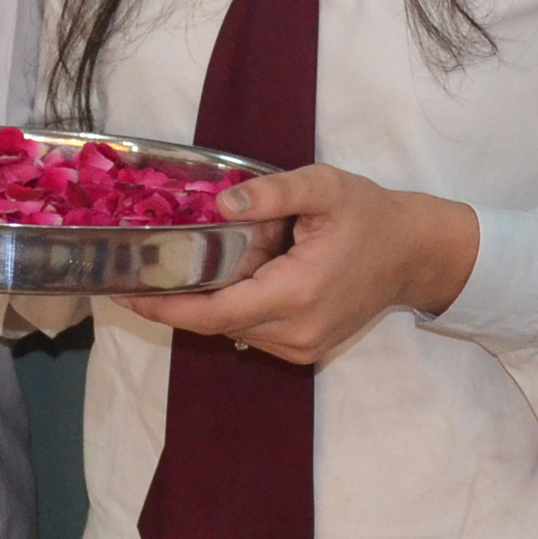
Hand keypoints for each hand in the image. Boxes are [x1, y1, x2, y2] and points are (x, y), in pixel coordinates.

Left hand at [116, 165, 478, 368]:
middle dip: (182, 294)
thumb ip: (273, 192)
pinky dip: (236, 306)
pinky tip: (243, 274)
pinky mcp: (304, 351)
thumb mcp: (324, 187)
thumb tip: (221, 203)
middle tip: (148, 263)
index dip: (165, 306)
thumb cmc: (369, 215)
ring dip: (214, 297)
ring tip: (211, 258)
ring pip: (233, 328)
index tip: (124, 293)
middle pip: (216, 322)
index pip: (214, 312)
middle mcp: (294, 332)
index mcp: (296, 294)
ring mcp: (300, 348)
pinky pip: (253, 332)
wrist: (413, 254)